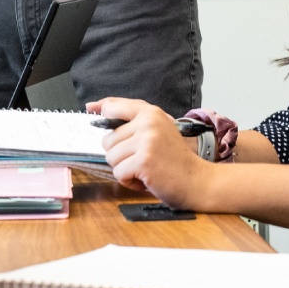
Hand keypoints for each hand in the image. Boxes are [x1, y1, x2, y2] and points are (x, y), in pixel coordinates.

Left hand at [88, 97, 209, 208]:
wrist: (197, 181)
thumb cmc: (175, 159)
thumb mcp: (158, 131)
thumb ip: (133, 121)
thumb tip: (97, 110)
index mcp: (151, 112)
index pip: (115, 105)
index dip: (101, 109)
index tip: (91, 109)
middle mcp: (148, 122)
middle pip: (108, 140)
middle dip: (120, 156)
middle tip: (142, 160)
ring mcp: (146, 141)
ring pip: (111, 157)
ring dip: (124, 169)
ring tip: (145, 170)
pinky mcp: (143, 161)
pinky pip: (119, 173)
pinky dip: (129, 181)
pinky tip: (146, 179)